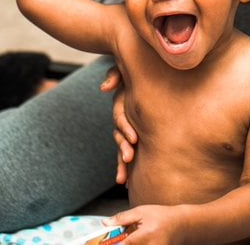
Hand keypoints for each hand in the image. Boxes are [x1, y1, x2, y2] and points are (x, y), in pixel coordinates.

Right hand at [100, 67, 137, 184]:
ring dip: (122, 162)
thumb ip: (114, 74)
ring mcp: (128, 125)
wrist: (146, 65)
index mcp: (121, 102)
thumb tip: (103, 88)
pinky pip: (130, 149)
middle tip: (129, 158)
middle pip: (119, 136)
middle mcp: (123, 116)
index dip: (125, 128)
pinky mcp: (136, 131)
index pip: (120, 118)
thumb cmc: (136, 65)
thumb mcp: (124, 68)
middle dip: (122, 149)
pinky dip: (128, 166)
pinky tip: (128, 183)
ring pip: (122, 146)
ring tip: (123, 179)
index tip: (133, 138)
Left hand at [103, 204, 186, 244]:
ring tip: (130, 238)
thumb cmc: (161, 216)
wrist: (181, 225)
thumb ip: (123, 218)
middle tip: (117, 240)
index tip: (104, 243)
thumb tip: (105, 223)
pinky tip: (136, 241)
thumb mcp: (141, 211)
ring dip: (129, 244)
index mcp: (147, 234)